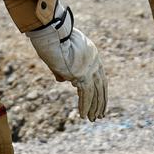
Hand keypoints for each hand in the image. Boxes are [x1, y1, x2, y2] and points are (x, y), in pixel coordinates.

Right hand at [26, 1, 107, 119]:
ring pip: (96, 93)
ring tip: (93, 119)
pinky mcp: (83, 76)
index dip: (100, 89)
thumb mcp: (61, 54)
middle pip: (101, 86)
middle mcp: (95, 62)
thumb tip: (62, 80)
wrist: (52, 34)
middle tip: (101, 114)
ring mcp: (90, 69)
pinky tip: (83, 115)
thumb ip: (64, 67)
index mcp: (93, 54)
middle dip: (101, 101)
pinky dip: (85, 106)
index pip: (100, 76)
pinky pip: (86, 95)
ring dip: (94, 107)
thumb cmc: (53, 40)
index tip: (100, 100)